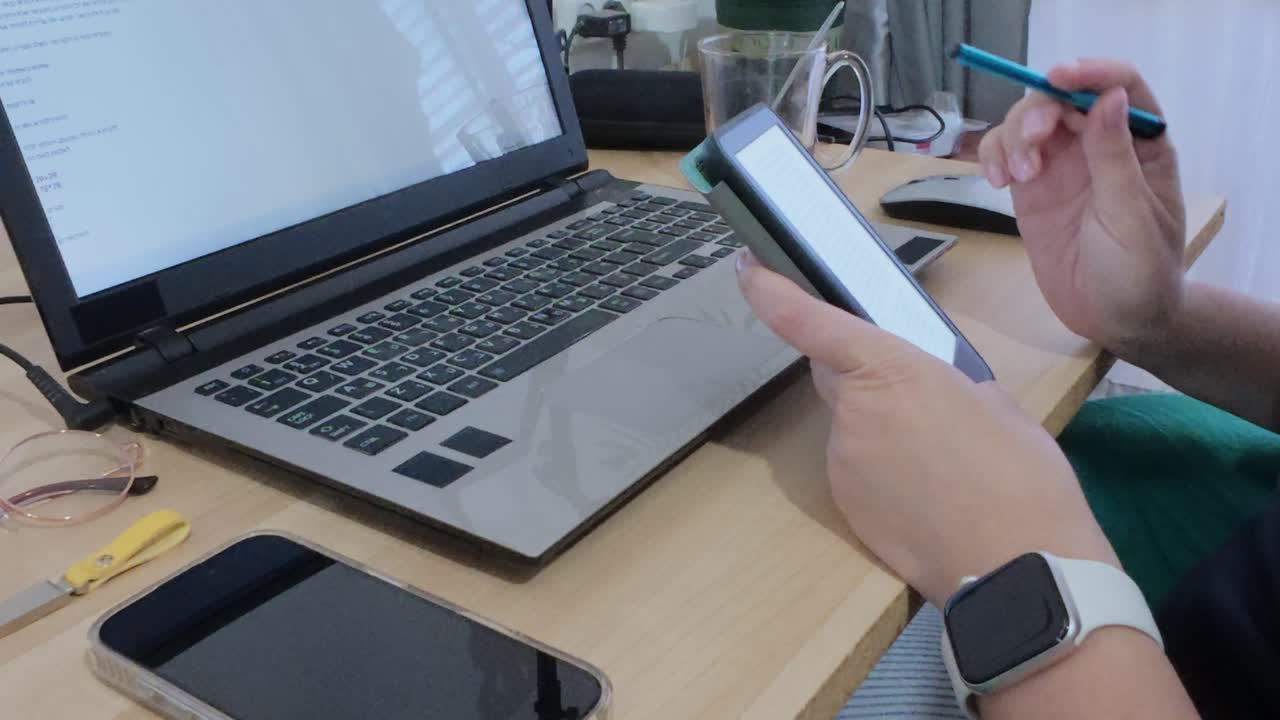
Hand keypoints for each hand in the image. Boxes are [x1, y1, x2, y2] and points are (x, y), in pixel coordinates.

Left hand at [736, 252, 1116, 605]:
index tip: (748, 271)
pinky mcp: (846, 507)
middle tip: (921, 401)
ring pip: (852, 429)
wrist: (1021, 567)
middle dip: (865, 376)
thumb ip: (942, 382)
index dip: (770, 291)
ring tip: (944, 464)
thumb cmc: (1021, 478)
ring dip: (883, 433)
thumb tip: (926, 391)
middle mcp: (854, 413)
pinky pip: (858, 472)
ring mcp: (844, 463)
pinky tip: (929, 496)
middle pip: (837, 376)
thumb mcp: (993, 404)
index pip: (809, 321)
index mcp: (891, 370)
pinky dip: (884, 476)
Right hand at [978, 60, 1186, 355]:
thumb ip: (1114, 158)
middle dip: (1037, 112)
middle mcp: (1099, 146)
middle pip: (1060, 100)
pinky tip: (998, 182)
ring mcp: (1063, 167)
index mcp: (1141, 145)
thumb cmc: (1141, 272)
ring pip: (1026, 123)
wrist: (1118, 321)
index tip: (1056, 79)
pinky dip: (993, 158)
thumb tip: (1108, 99)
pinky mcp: (1033, 190)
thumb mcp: (1131, 217)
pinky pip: (1006, 155)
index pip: (1117, 87)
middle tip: (1028, 147)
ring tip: (1014, 178)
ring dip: (1011, 138)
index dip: (1087, 73)